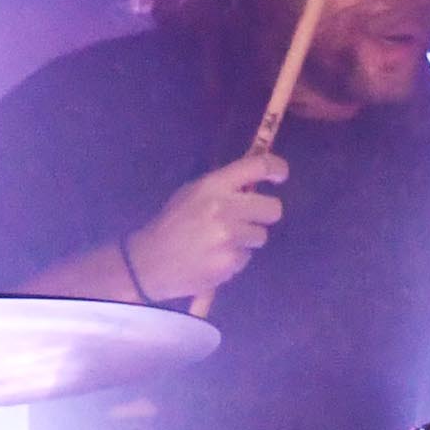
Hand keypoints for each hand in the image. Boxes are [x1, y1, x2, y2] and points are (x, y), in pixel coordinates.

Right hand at [125, 154, 287, 305]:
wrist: (149, 262)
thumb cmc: (171, 223)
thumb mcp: (192, 193)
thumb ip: (223, 186)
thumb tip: (254, 181)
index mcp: (214, 186)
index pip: (258, 166)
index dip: (277, 168)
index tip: (280, 175)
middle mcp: (225, 208)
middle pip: (273, 208)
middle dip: (264, 213)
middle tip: (248, 218)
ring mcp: (230, 237)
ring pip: (261, 235)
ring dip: (247, 238)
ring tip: (221, 242)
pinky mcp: (231, 262)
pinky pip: (246, 256)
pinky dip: (234, 257)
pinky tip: (214, 257)